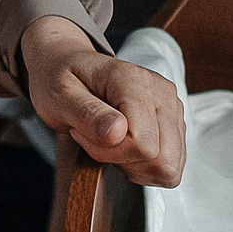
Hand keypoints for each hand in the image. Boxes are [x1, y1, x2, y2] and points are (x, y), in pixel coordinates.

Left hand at [19, 15, 186, 186]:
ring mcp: (171, 108)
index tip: (83, 134)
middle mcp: (161, 93)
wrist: (64, 64)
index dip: (109, 152)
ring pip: (169, 167)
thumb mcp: (59, 95)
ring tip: (109, 142)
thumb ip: (88, 114)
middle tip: (96, 141)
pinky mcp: (173, 122)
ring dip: (135, 166)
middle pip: (162, 160)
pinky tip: (123, 147)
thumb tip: (117, 133)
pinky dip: (144, 165)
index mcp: (134, 82)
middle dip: (125, 163)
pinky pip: (169, 164)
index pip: (142, 144)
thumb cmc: (60, 78)